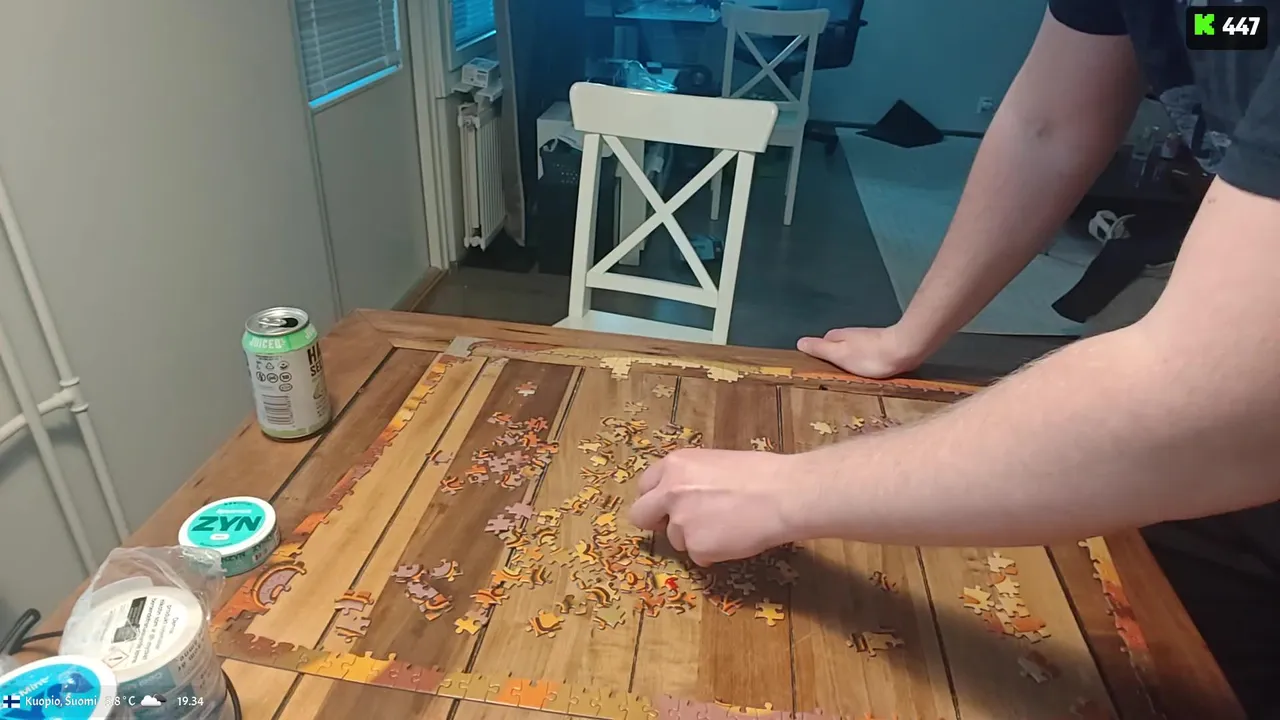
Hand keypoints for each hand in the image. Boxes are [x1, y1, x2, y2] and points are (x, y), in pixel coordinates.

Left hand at [628, 448, 802, 565]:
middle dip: (656, 523)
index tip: (665, 506)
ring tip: (726, 526)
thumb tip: (684, 496)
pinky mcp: (696, 547)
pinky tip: (734, 538)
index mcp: (674, 464)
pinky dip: (712, 552)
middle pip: (641, 515)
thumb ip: (689, 479)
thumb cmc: (760, 474)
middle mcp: (669, 492)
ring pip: (675, 538)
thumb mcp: (715, 463)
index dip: (656, 498)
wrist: (783, 495)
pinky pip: (697, 555)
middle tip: (677, 526)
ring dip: (694, 538)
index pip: (644, 485)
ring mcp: (681, 521)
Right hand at [797, 326, 922, 378]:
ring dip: (851, 360)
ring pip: (853, 350)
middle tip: (837, 376)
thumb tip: (799, 342)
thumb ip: (820, 349)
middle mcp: (851, 334)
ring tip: (853, 376)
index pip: (822, 343)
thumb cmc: (868, 356)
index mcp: (838, 335)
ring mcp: (868, 339)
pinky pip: (867, 354)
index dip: (820, 355)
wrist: (904, 349)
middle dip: (836, 358)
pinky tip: (870, 370)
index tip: (820, 369)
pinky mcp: (882, 345)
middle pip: (838, 346)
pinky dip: (865, 361)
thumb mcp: (839, 354)